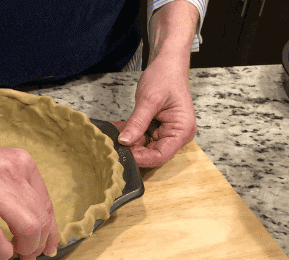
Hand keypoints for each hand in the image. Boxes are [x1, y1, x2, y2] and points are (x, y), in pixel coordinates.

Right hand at [0, 136, 59, 259]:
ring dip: (26, 249)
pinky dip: (1, 251)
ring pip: (28, 228)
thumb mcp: (2, 168)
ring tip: (15, 252)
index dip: (50, 232)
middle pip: (41, 219)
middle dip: (39, 244)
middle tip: (28, 255)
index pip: (47, 205)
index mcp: (22, 163)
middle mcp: (11, 171)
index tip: (48, 247)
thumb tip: (40, 227)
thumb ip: (21, 191)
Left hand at [111, 53, 196, 168]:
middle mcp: (177, 135)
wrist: (167, 63)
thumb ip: (137, 122)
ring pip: (145, 148)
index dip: (141, 158)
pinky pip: (143, 139)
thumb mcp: (149, 100)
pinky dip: (131, 136)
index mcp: (182, 130)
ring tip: (114, 136)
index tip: (123, 153)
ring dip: (130, 144)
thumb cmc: (165, 76)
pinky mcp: (158, 130)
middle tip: (114, 146)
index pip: (161, 156)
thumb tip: (124, 141)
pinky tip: (119, 130)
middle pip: (153, 155)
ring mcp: (167, 133)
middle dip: (134, 151)